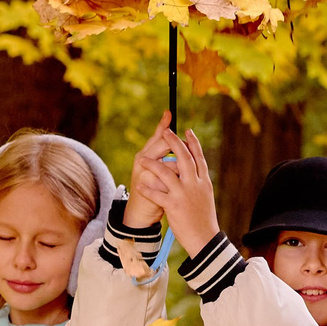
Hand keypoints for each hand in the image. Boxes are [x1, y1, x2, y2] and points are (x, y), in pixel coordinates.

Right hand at [121, 114, 174, 231]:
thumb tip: (173, 133)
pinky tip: (178, 190)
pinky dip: (176, 186)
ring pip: (170, 165)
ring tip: (181, 179)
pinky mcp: (151, 189)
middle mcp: (141, 161)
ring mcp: (145, 175)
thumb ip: (163, 153)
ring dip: (179, 171)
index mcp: (143, 154)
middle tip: (185, 149)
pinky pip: (169, 182)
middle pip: (162, 145)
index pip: (156, 137)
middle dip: (176, 146)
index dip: (163, 126)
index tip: (169, 112)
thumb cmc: (151, 188)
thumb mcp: (156, 169)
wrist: (141, 213)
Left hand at [128, 112, 217, 256]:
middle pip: (184, 158)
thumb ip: (198, 182)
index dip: (193, 143)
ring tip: (142, 160)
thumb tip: (193, 169)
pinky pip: (157, 194)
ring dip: (152, 164)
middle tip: (165, 131)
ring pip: (166, 172)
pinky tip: (138, 186)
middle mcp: (195, 185)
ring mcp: (184, 195)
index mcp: (204, 182)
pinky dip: (146, 190)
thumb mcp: (205, 197)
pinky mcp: (174, 206)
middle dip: (174, 142)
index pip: (199, 157)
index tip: (187, 131)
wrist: (205, 239)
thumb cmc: (204, 219)